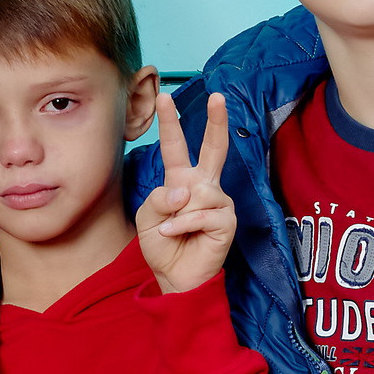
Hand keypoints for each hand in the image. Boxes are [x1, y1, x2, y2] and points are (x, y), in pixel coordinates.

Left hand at [135, 88, 235, 294]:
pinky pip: (200, 213)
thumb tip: (185, 191)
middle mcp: (203, 186)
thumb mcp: (147, 218)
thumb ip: (158, 198)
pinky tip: (178, 235)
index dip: (170, 123)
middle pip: (213, 148)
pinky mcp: (227, 220)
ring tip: (173, 231)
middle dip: (217, 121)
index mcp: (181, 180)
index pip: (176, 146)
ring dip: (176, 214)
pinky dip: (182, 226)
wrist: (175, 277)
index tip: (165, 97)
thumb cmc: (163, 245)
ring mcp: (218, 201)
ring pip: (195, 193)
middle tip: (217, 96)